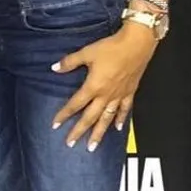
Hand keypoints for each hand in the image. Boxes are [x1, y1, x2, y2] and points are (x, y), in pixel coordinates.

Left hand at [50, 22, 155, 151]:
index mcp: (93, 86)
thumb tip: (55, 68)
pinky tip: (117, 128)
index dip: (64, 114)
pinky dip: (120, 119)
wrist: (136, 45)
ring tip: (93, 146)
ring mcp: (119, 96)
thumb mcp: (87, 52)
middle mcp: (106, 95)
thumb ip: (70, 62)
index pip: (75, 104)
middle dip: (79, 131)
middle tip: (71, 143)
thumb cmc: (111, 48)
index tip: (55, 124)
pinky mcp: (130, 92)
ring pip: (107, 119)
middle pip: (90, 117)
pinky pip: (124, 110)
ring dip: (99, 133)